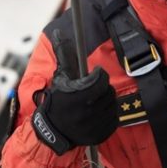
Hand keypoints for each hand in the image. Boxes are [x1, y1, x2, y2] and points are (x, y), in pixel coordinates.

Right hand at [32, 31, 117, 154]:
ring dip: (106, 100)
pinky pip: (114, 118)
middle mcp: (86, 112)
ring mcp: (94, 125)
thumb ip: (64, 55)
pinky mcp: (101, 135)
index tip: (94, 74)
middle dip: (102, 88)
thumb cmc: (56, 101)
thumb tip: (59, 32)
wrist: (52, 132)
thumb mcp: (59, 77)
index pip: (101, 80)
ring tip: (94, 101)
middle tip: (93, 90)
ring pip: (112, 105)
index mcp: (77, 96)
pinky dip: (108, 114)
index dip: (99, 75)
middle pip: (108, 92)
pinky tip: (97, 113)